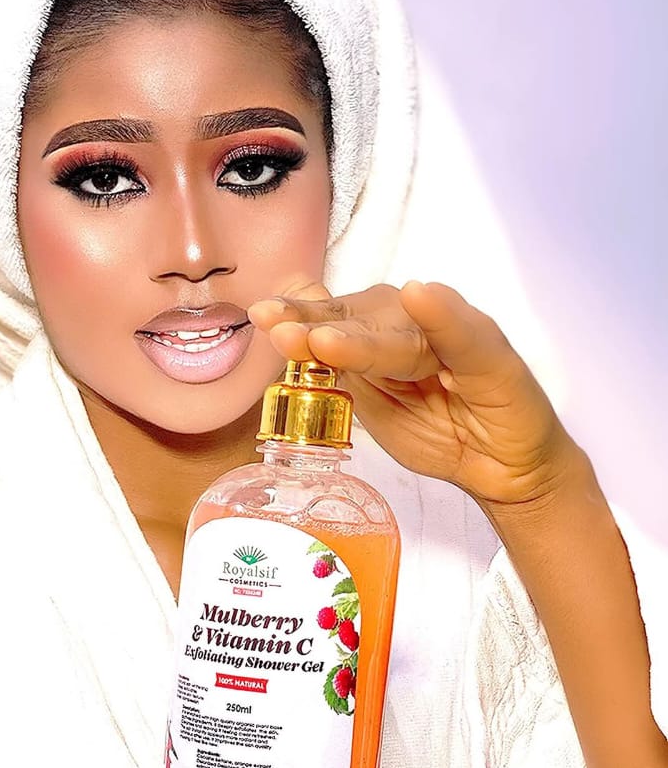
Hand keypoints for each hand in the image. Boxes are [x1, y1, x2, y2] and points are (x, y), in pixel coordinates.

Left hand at [248, 279, 579, 509]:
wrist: (505, 472)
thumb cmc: (442, 432)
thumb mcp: (376, 407)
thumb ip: (341, 371)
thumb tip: (288, 337)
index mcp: (386, 333)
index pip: (337, 317)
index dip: (301, 314)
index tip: (262, 316)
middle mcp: (419, 323)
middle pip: (363, 314)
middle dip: (317, 319)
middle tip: (276, 325)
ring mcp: (457, 335)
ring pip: (403, 329)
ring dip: (363, 332)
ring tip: (324, 339)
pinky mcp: (494, 356)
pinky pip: (466, 333)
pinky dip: (445, 315)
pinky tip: (422, 296)